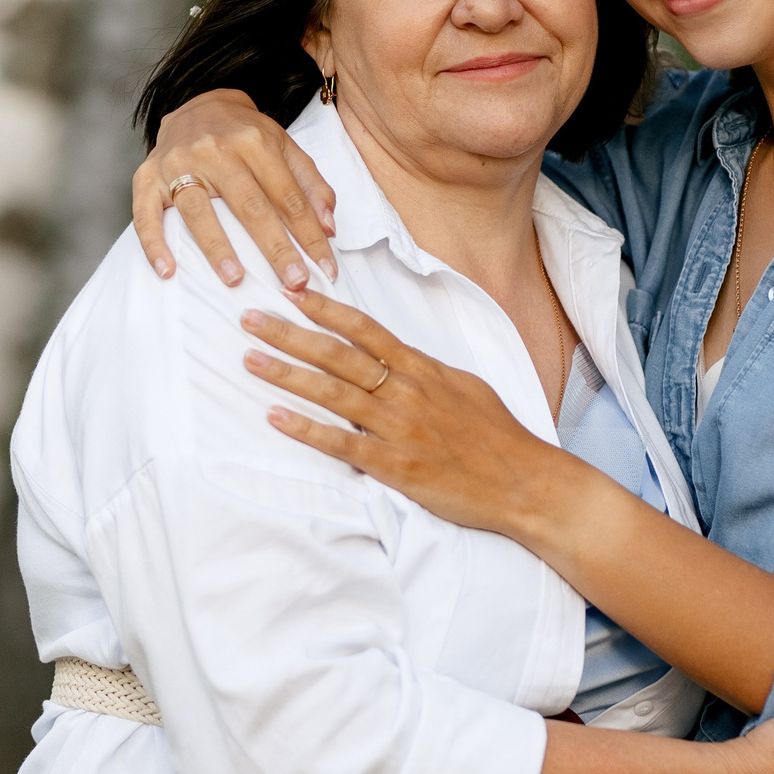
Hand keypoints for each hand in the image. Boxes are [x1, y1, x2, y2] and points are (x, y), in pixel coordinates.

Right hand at [133, 89, 338, 288]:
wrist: (196, 105)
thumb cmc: (245, 135)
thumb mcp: (285, 147)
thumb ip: (311, 184)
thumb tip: (329, 228)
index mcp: (255, 142)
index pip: (288, 196)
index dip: (309, 235)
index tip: (325, 269)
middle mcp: (216, 149)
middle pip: (249, 205)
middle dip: (275, 247)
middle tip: (294, 282)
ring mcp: (178, 162)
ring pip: (198, 209)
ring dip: (217, 247)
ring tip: (235, 279)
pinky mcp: (147, 176)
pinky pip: (146, 212)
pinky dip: (153, 242)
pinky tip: (167, 270)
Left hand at [243, 286, 572, 543]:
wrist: (524, 482)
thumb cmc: (497, 436)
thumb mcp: (465, 387)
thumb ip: (425, 372)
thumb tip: (398, 357)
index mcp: (423, 370)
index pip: (366, 330)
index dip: (327, 310)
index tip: (293, 292)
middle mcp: (407, 392)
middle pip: (338, 355)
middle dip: (289, 334)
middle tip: (249, 318)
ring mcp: (399, 428)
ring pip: (333, 394)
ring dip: (287, 374)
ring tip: (249, 359)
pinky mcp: (395, 466)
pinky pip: (342, 444)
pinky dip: (306, 430)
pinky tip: (275, 418)